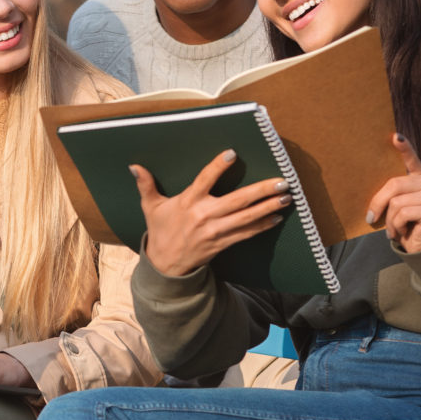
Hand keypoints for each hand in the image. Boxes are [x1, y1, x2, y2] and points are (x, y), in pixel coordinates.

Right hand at [137, 149, 291, 276]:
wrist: (166, 265)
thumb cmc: (160, 231)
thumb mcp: (151, 207)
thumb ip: (146, 185)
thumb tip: (134, 166)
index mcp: (187, 202)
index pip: (204, 180)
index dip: (217, 167)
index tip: (232, 154)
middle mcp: (204, 216)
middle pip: (237, 200)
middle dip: (261, 191)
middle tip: (281, 181)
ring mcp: (216, 231)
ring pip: (247, 217)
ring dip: (269, 207)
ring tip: (287, 197)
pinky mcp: (223, 243)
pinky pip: (246, 233)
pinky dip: (262, 225)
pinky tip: (276, 217)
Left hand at [366, 134, 420, 253]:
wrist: (419, 245)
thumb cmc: (402, 221)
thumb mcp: (393, 203)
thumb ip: (388, 190)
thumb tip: (365, 182)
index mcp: (418, 176)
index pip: (411, 159)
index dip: (404, 147)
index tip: (395, 136)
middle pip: (394, 184)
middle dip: (378, 202)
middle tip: (371, 217)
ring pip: (396, 201)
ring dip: (389, 219)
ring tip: (393, 228)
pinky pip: (403, 213)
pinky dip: (396, 226)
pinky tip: (401, 231)